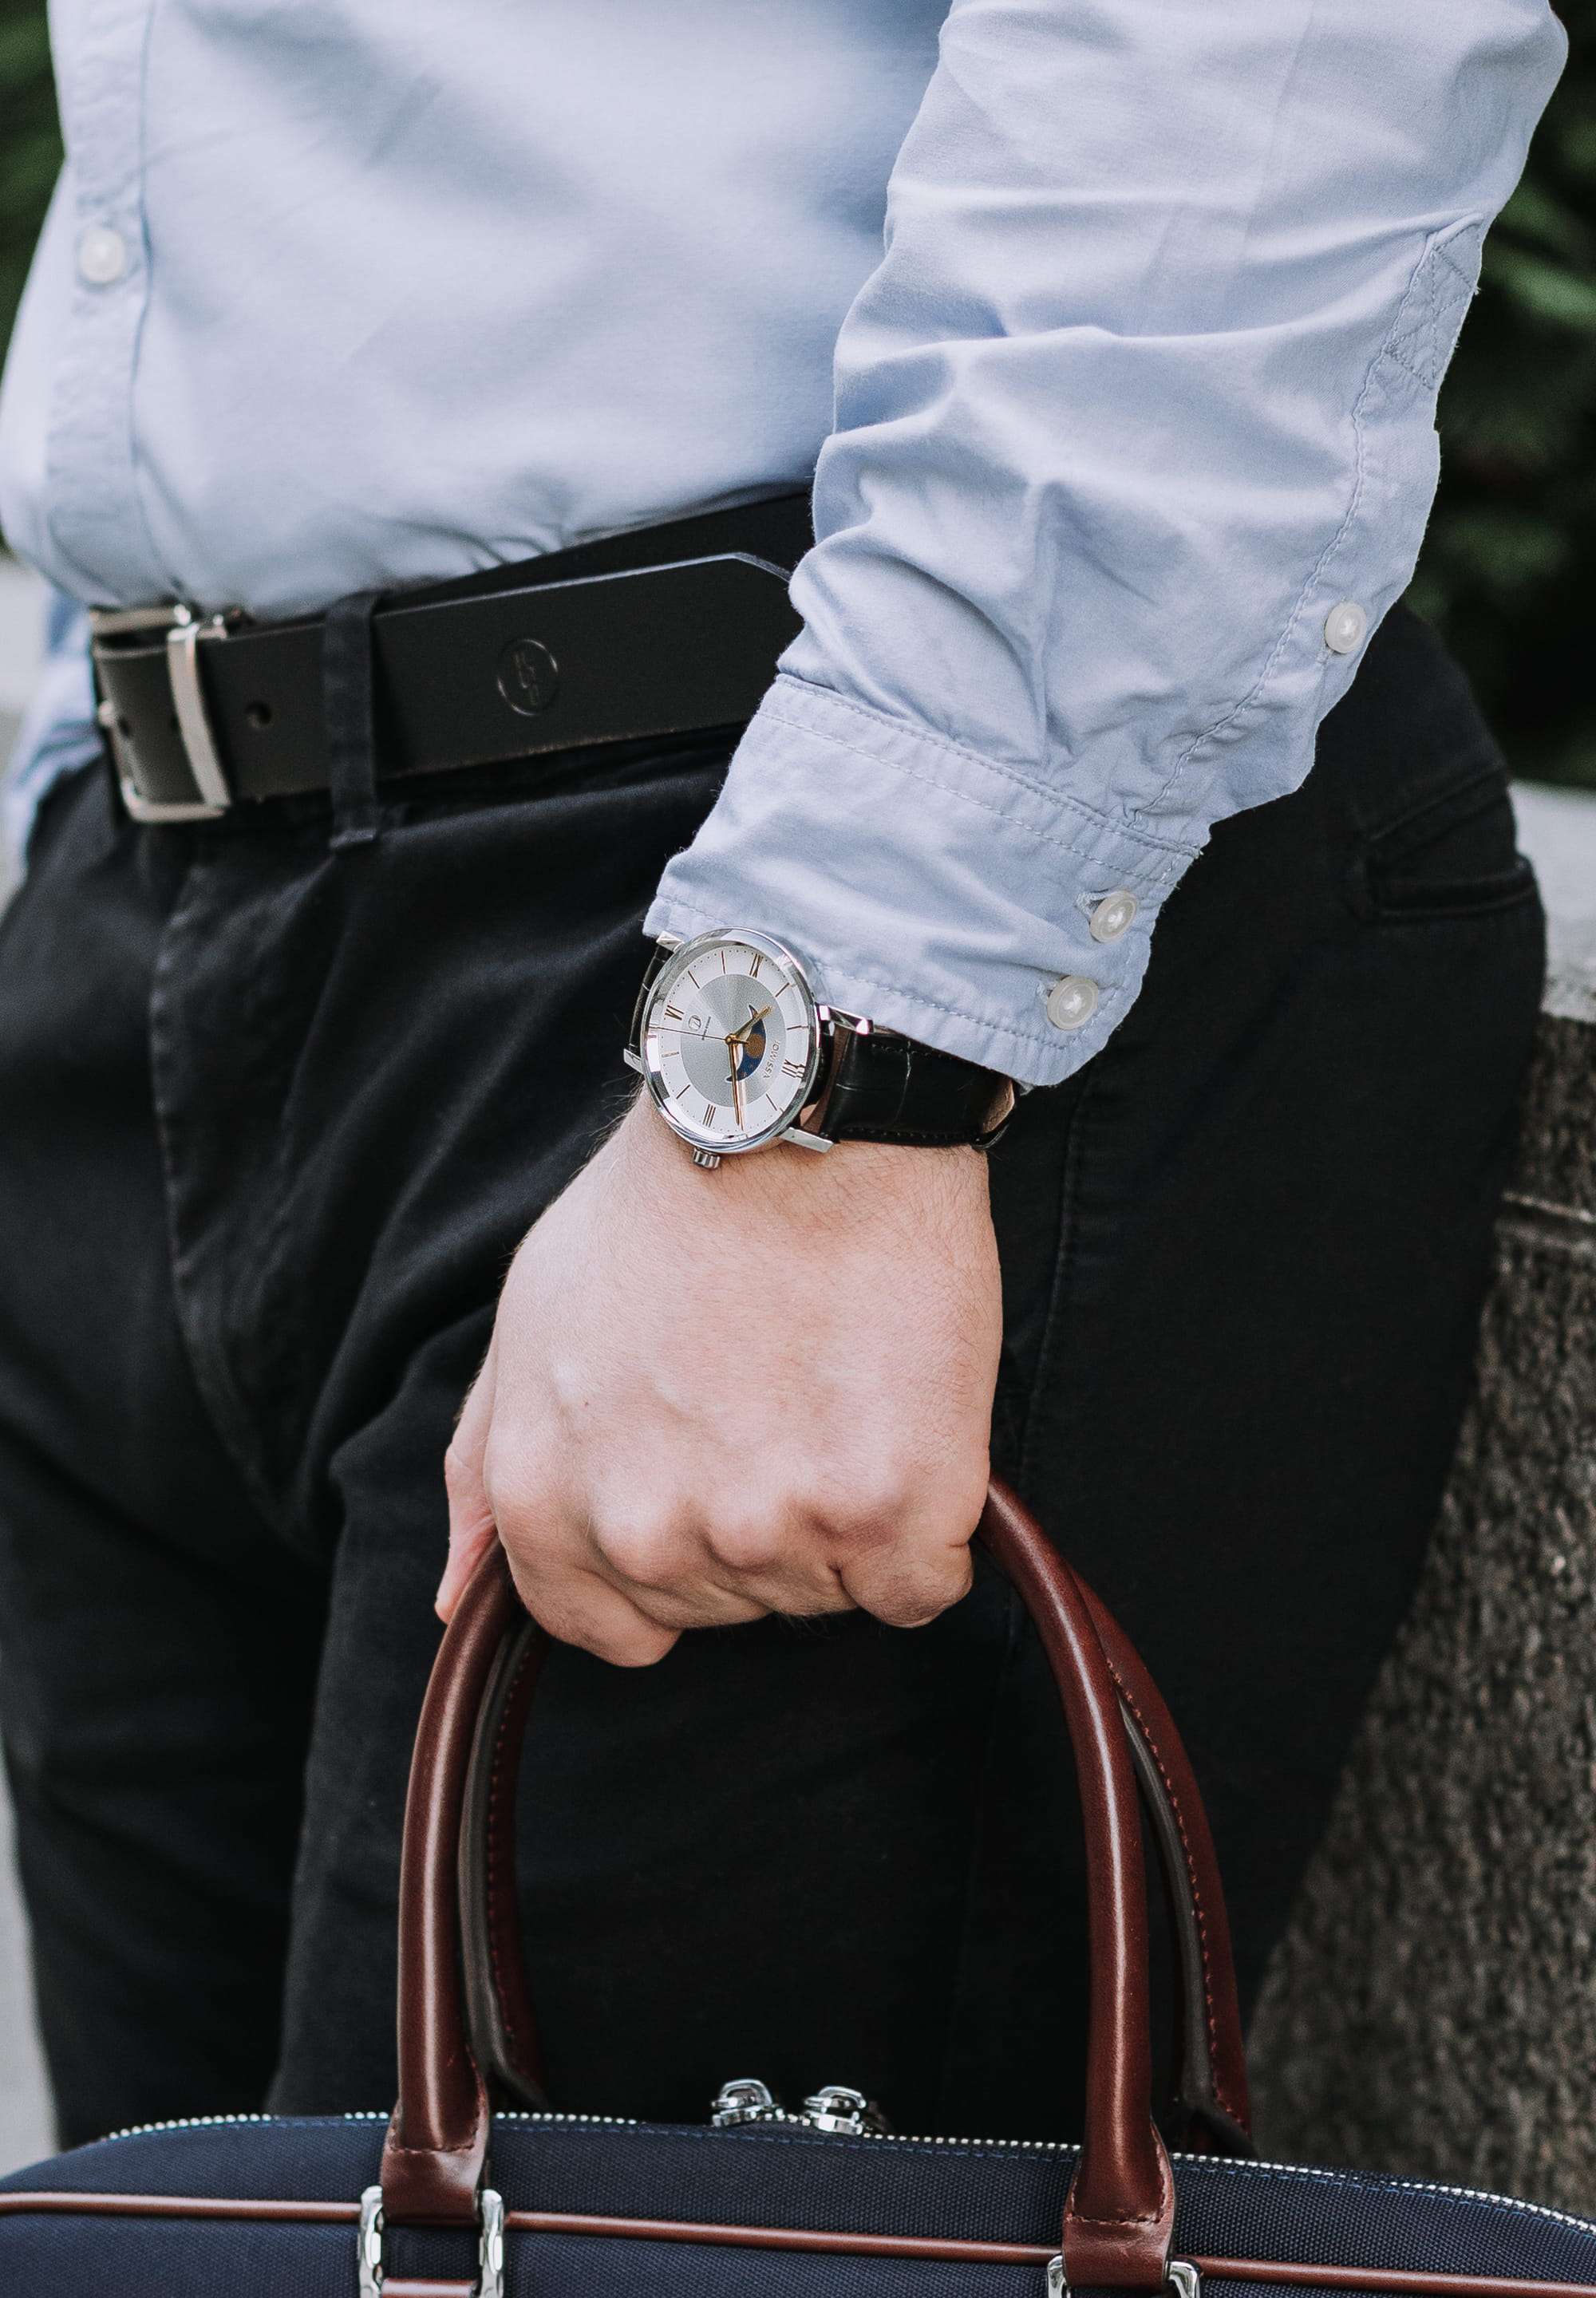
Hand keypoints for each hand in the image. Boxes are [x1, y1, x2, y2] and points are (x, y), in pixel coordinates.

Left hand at [437, 1096, 1000, 1663]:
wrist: (798, 1120)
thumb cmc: (663, 1207)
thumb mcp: (526, 1322)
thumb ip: (482, 1473)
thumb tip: (451, 1598)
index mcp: (547, 1504)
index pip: (608, 1627)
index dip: (667, 1557)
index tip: (706, 1473)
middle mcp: (648, 1537)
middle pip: (730, 1605)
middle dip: (756, 1518)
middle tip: (776, 1391)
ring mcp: (770, 1532)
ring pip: (826, 1591)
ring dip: (842, 1512)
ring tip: (831, 1380)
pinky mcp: (887, 1512)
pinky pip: (921, 1585)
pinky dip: (928, 1524)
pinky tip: (903, 1421)